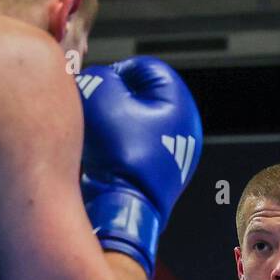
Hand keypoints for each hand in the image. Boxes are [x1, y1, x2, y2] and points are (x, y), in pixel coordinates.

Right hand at [78, 57, 202, 278]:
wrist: (124, 211)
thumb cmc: (118, 155)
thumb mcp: (101, 99)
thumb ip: (99, 76)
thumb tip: (99, 80)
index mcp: (180, 103)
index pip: (142, 69)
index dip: (113, 74)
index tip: (95, 90)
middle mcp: (186, 129)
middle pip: (141, 98)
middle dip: (114, 102)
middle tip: (94, 113)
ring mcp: (175, 155)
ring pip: (136, 125)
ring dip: (114, 126)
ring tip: (97, 138)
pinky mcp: (160, 177)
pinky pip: (136, 150)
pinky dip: (120, 150)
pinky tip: (105, 159)